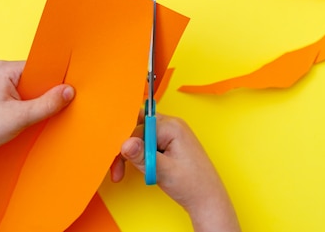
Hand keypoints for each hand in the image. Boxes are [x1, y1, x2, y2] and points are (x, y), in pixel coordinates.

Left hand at [0, 60, 74, 164]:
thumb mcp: (22, 117)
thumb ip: (48, 103)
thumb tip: (69, 91)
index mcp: (1, 68)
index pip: (36, 68)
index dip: (48, 82)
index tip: (58, 95)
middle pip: (29, 78)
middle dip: (36, 95)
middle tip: (33, 113)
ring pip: (20, 88)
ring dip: (25, 103)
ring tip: (17, 119)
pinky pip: (9, 95)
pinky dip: (15, 107)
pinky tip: (10, 121)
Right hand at [110, 113, 239, 231]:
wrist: (207, 200)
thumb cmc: (192, 185)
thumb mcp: (163, 171)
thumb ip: (142, 156)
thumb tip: (126, 143)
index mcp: (171, 126)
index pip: (137, 127)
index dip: (125, 144)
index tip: (117, 160)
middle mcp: (171, 125)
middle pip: (136, 129)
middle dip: (124, 149)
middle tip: (117, 168)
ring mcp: (170, 133)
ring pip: (139, 137)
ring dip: (130, 154)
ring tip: (123, 172)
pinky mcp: (168, 142)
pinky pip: (146, 143)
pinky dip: (138, 155)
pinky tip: (136, 167)